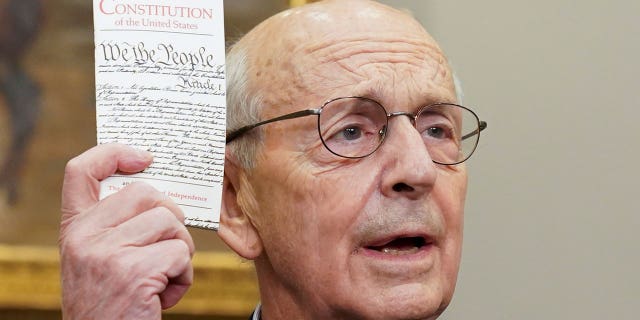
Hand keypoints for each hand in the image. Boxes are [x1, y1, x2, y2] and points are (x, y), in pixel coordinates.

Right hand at [59, 143, 194, 318]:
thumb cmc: (111, 302)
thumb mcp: (98, 259)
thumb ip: (115, 226)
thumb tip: (159, 193)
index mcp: (74, 229)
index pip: (80, 170)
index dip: (113, 152)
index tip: (145, 157)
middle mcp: (84, 236)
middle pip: (147, 193)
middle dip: (170, 218)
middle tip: (166, 248)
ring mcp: (107, 252)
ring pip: (170, 222)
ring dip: (179, 251)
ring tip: (162, 278)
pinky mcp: (134, 271)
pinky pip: (181, 254)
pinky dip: (183, 276)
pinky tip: (163, 297)